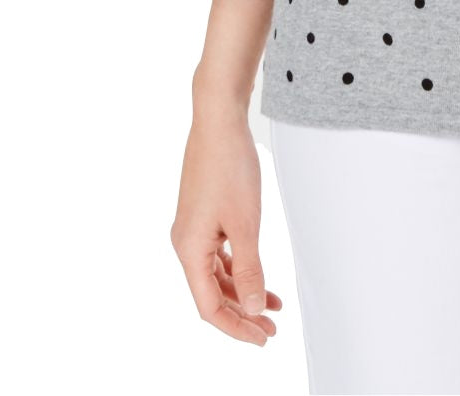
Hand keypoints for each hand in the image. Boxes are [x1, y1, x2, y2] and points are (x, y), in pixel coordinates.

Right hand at [170, 107, 281, 344]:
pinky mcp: (204, 216)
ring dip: (243, 292)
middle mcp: (186, 243)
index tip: (262, 338)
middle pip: (212, 293)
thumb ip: (249, 269)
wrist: (219, 121)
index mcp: (189, 249)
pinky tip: (259, 275)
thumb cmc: (229, 167)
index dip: (236, 326)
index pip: (209, 306)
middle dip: (242, 313)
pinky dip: (239, 268)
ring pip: (216, 275)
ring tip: (273, 306)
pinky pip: (219, 254)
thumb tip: (254, 309)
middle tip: (272, 328)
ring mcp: (194, 229)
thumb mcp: (246, 223)